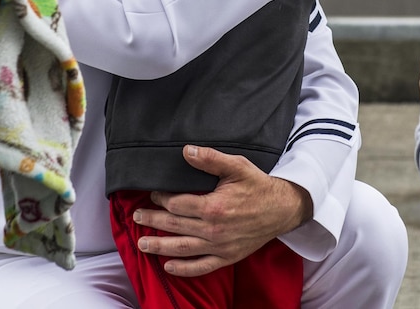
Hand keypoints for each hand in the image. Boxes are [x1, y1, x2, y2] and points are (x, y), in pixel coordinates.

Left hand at [132, 145, 312, 276]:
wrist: (283, 208)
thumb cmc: (259, 186)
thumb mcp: (237, 166)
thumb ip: (210, 159)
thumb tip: (186, 150)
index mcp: (213, 207)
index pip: (177, 204)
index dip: (162, 199)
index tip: (153, 195)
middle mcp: (214, 229)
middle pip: (174, 226)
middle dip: (153, 221)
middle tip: (137, 217)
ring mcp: (220, 246)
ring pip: (182, 248)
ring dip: (159, 246)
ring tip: (142, 244)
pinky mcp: (227, 257)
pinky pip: (201, 267)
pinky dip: (183, 269)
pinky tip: (168, 266)